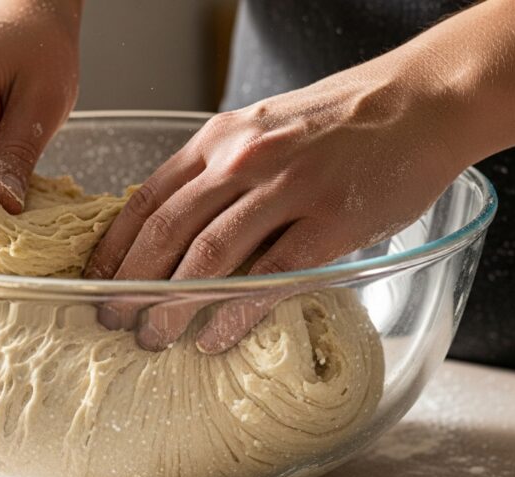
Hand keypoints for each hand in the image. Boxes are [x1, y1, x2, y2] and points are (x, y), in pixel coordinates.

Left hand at [84, 56, 470, 351]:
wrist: (419, 101)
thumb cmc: (341, 118)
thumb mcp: (263, 127)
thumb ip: (221, 169)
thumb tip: (180, 226)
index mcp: (220, 139)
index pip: (147, 198)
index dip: (114, 246)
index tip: (95, 281)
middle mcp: (242, 160)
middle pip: (167, 232)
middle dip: (131, 284)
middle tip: (113, 320)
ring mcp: (286, 190)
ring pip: (208, 258)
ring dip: (172, 305)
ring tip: (154, 337)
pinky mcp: (329, 222)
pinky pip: (270, 277)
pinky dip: (235, 313)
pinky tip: (215, 337)